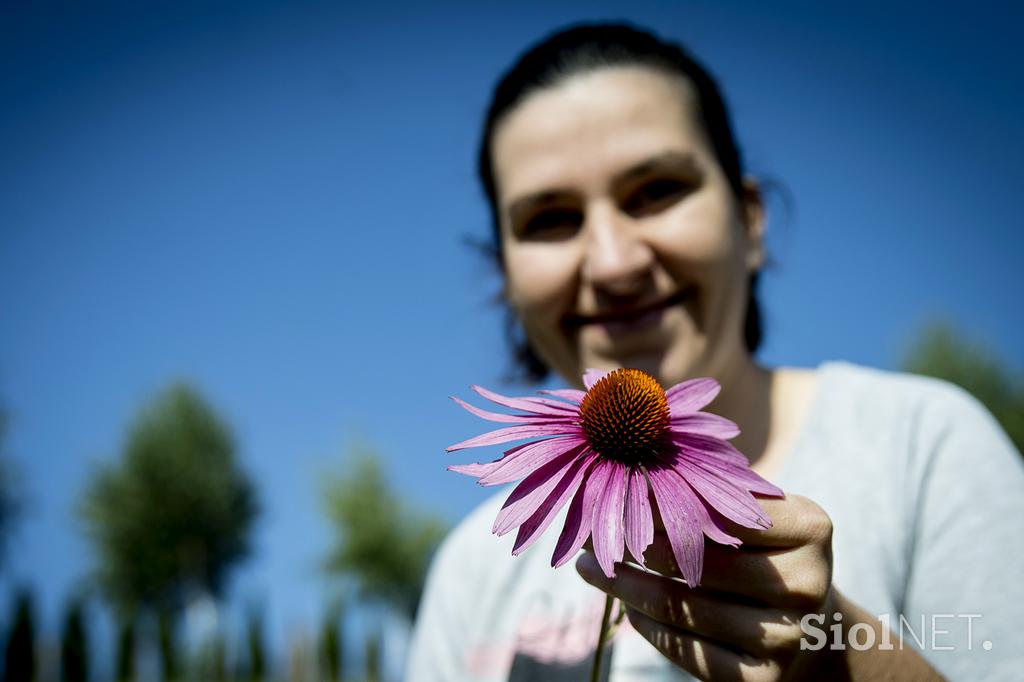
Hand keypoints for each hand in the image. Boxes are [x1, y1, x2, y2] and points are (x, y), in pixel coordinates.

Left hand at [577, 494, 835, 680]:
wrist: (810, 629)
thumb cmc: (763, 552)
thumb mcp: (751, 514)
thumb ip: (706, 492)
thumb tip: (623, 466)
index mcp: (810, 526)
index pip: (719, 509)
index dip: (659, 502)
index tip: (612, 489)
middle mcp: (807, 583)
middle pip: (695, 560)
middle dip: (630, 543)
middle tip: (587, 529)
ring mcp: (788, 638)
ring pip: (680, 606)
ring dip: (623, 585)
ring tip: (587, 567)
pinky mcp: (762, 681)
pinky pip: (685, 650)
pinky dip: (646, 624)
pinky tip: (624, 605)